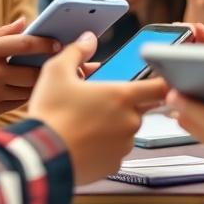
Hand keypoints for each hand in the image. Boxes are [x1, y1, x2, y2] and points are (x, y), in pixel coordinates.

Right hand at [0, 18, 57, 115]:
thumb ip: (3, 32)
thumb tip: (26, 22)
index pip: (24, 44)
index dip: (46, 43)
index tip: (60, 43)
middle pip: (31, 71)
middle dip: (51, 68)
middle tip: (69, 65)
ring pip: (29, 89)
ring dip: (43, 84)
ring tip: (59, 78)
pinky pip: (19, 102)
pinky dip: (29, 95)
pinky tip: (38, 90)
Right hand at [30, 32, 167, 183]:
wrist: (40, 157)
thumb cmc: (50, 114)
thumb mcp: (56, 72)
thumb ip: (77, 51)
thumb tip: (88, 39)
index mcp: (122, 96)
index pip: (159, 87)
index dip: (163, 83)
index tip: (163, 81)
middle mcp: (129, 121)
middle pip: (137, 108)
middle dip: (121, 105)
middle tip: (96, 103)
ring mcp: (123, 145)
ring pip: (125, 131)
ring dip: (112, 127)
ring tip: (84, 124)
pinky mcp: (114, 165)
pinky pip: (114, 151)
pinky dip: (103, 147)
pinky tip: (83, 142)